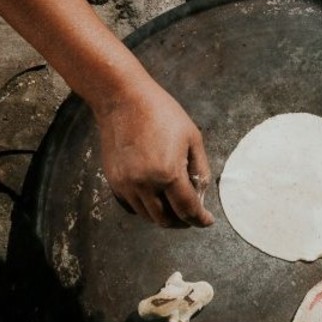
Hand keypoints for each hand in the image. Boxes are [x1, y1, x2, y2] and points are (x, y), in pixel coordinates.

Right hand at [95, 79, 214, 228]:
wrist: (123, 99)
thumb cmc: (161, 112)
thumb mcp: (192, 137)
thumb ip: (200, 169)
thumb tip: (201, 194)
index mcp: (168, 173)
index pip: (187, 210)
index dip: (200, 219)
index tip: (206, 221)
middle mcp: (145, 184)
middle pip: (166, 220)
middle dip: (182, 221)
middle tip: (191, 214)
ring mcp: (126, 185)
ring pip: (148, 216)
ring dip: (163, 215)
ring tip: (174, 205)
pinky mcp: (114, 181)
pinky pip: (132, 205)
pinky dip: (146, 207)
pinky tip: (155, 196)